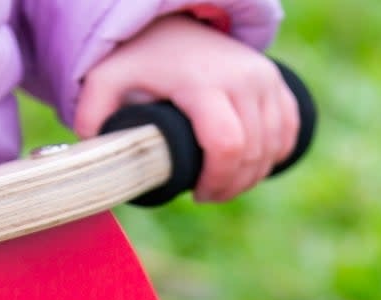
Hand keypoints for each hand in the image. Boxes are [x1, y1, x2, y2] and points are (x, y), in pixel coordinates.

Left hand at [74, 15, 298, 202]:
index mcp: (203, 83)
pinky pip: (288, 132)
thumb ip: (92, 114)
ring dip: (252, 175)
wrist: (175, 23)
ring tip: (225, 182)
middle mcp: (243, 78)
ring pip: (274, 148)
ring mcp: (266, 78)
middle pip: (252, 154)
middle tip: (207, 194)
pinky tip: (252, 165)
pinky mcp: (278, 82)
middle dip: (231, 186)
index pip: (227, 145)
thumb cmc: (140, 58)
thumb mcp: (107, 80)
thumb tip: (92, 155)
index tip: (197, 193)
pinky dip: (274, 156)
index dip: (217, 181)